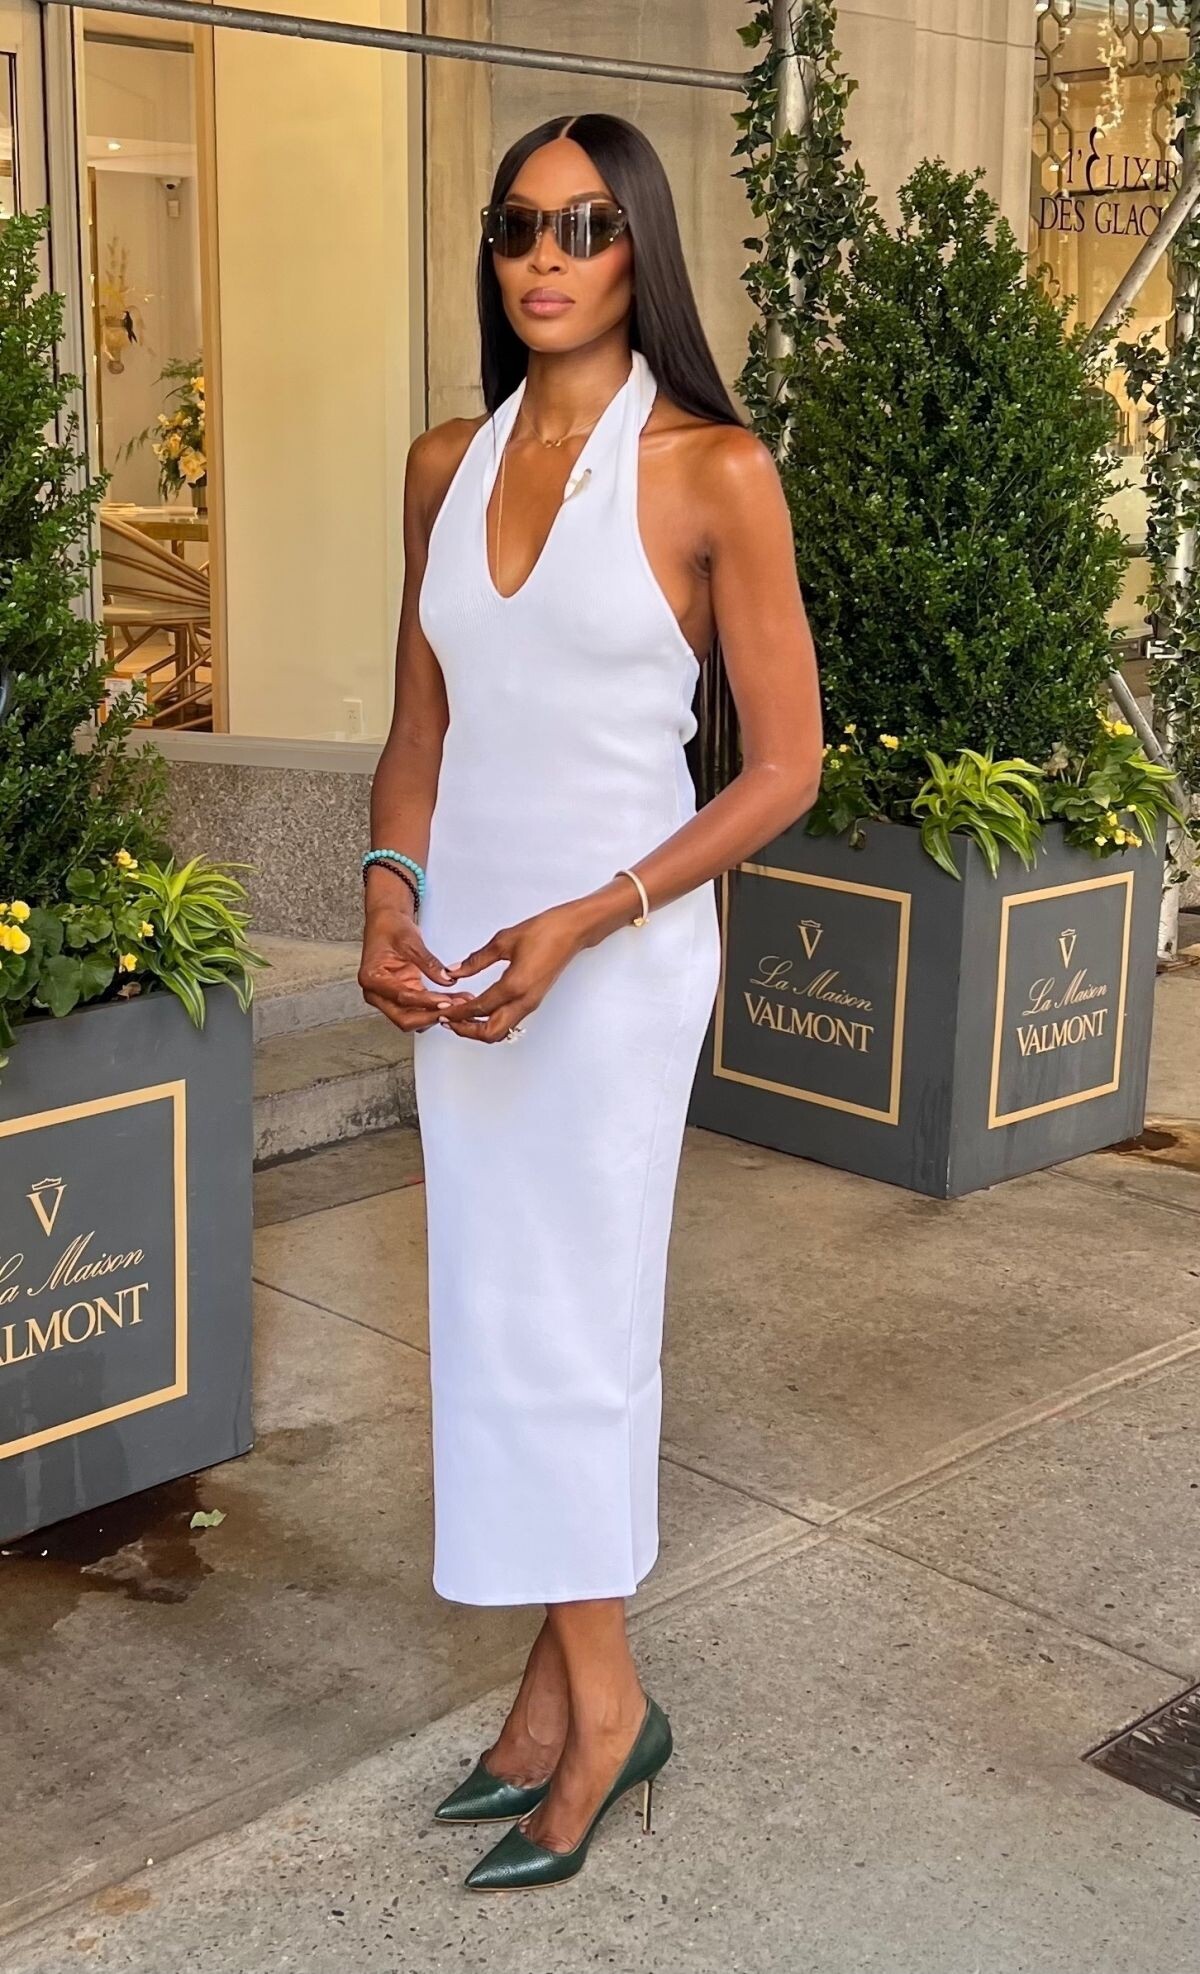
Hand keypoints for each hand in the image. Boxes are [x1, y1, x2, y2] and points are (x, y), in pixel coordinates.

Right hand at [358, 907, 474, 1032]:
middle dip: (431, 1016)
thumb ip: (428, 962)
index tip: (445, 1002)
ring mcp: (389, 997)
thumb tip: (446, 979)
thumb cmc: (390, 928)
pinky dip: (436, 1008)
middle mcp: (377, 993)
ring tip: (460, 1005)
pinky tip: (455, 1002)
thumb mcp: (410, 941)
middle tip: (456, 1010)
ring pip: (414, 1018)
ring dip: (436, 1015)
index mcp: (372, 978)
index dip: (425, 1002)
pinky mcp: (403, 996)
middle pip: (404, 1018)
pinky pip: (420, 1009)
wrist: (386, 922)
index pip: (401, 997)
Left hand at [439, 902, 584, 1042]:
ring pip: (501, 1030)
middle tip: (449, 1021)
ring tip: (461, 1015)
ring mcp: (530, 1003)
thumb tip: (455, 971)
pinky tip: (480, 1008)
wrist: (572, 931)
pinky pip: (509, 1021)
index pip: (479, 1009)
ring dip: (479, 1028)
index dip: (457, 1013)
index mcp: (515, 986)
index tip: (443, 1012)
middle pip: (491, 1033)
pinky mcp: (533, 1000)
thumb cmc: (545, 931)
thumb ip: (476, 960)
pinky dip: (491, 1020)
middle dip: (466, 1031)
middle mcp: (524, 1001)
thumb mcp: (503, 941)